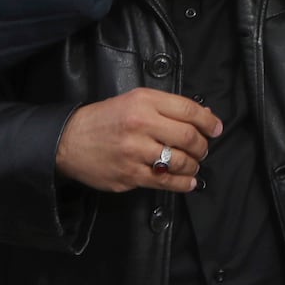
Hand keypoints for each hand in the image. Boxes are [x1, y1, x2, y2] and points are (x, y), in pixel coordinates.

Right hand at [55, 89, 221, 193]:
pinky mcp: (130, 175)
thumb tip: (204, 116)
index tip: (216, 128)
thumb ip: (168, 107)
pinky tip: (187, 181)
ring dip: (193, 165)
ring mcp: (134, 152)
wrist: (68, 140)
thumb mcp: (135, 101)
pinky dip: (183, 183)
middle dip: (202, 146)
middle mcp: (140, 125)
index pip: (189, 111)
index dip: (208, 121)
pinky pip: (165, 182)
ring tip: (192, 164)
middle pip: (188, 137)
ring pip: (180, 161)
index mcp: (143, 102)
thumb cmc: (105, 119)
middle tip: (202, 149)